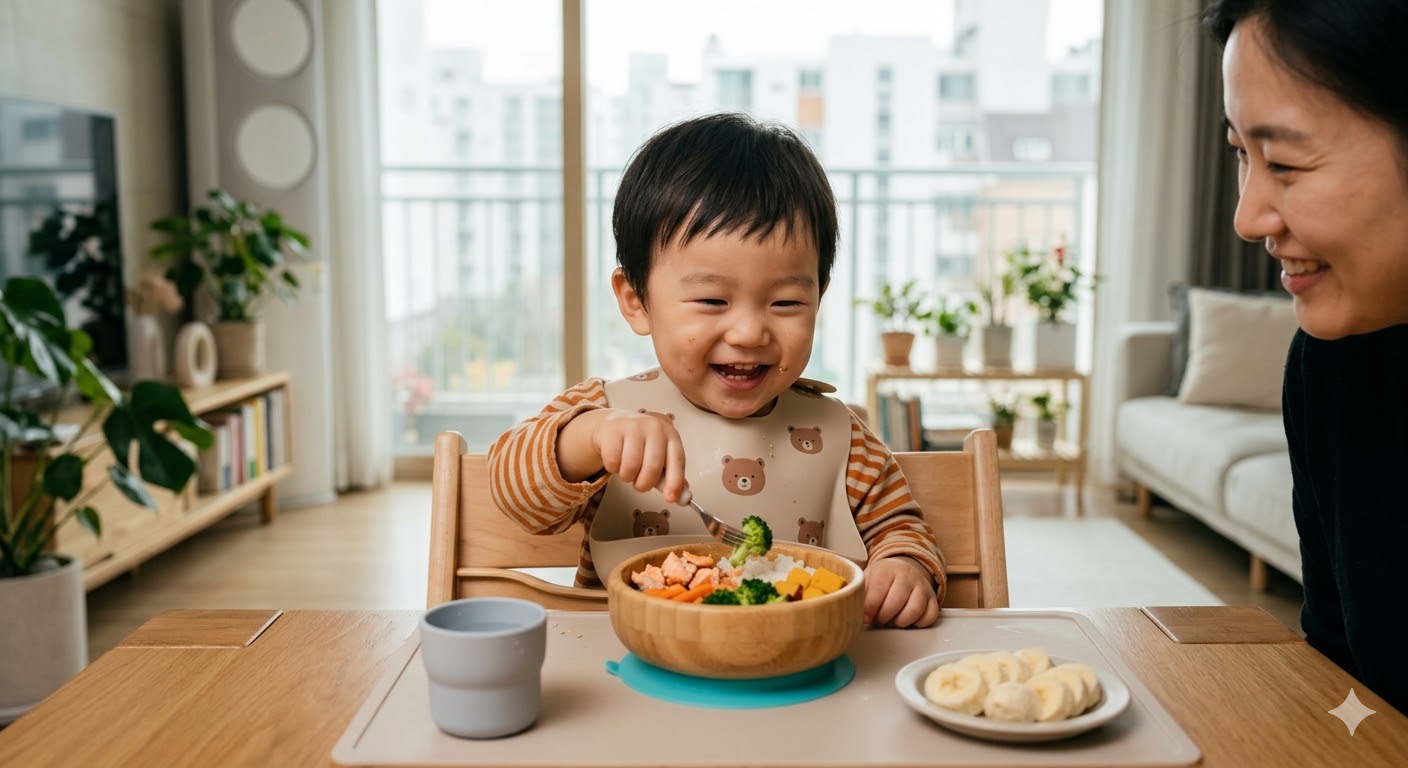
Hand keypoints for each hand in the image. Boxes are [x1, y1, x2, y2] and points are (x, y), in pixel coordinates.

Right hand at [560, 408, 687, 500]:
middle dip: (644, 484)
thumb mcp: (660, 454)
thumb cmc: (640, 442)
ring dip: (627, 477)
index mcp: (670, 435)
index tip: (670, 498)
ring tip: (627, 469)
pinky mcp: (613, 431)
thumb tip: (680, 496)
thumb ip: (670, 475)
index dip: (674, 482)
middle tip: (640, 484)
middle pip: (652, 467)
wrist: (615, 423)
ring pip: (630, 467)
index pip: (677, 461)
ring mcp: (633, 427)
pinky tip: (616, 460)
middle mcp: (654, 428)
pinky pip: (613, 462)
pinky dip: (613, 468)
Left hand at [862, 557, 939, 627]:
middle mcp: (908, 575)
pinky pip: (929, 616)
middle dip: (884, 616)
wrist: (902, 570)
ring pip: (914, 610)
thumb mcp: (867, 579)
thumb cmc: (881, 579)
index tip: (865, 617)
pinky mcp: (933, 599)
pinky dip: (918, 623)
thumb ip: (860, 594)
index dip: (870, 608)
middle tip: (878, 619)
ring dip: (900, 621)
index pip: (878, 590)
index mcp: (887, 569)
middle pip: (896, 601)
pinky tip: (907, 619)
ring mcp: (922, 586)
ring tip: (891, 619)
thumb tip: (853, 611)